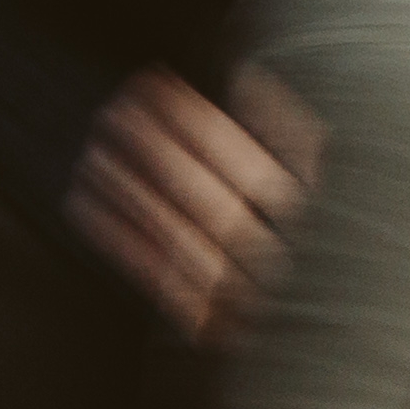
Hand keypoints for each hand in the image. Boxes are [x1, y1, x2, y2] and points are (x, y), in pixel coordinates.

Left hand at [69, 66, 315, 345]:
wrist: (320, 334)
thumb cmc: (322, 235)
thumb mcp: (329, 178)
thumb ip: (292, 129)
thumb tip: (247, 75)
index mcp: (315, 218)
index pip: (245, 160)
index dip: (195, 119)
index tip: (153, 81)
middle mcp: (279, 257)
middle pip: (206, 196)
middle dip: (156, 150)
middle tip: (112, 110)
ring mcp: (242, 297)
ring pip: (174, 235)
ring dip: (128, 189)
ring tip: (92, 149)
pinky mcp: (207, 328)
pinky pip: (152, 274)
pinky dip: (115, 236)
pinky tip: (80, 199)